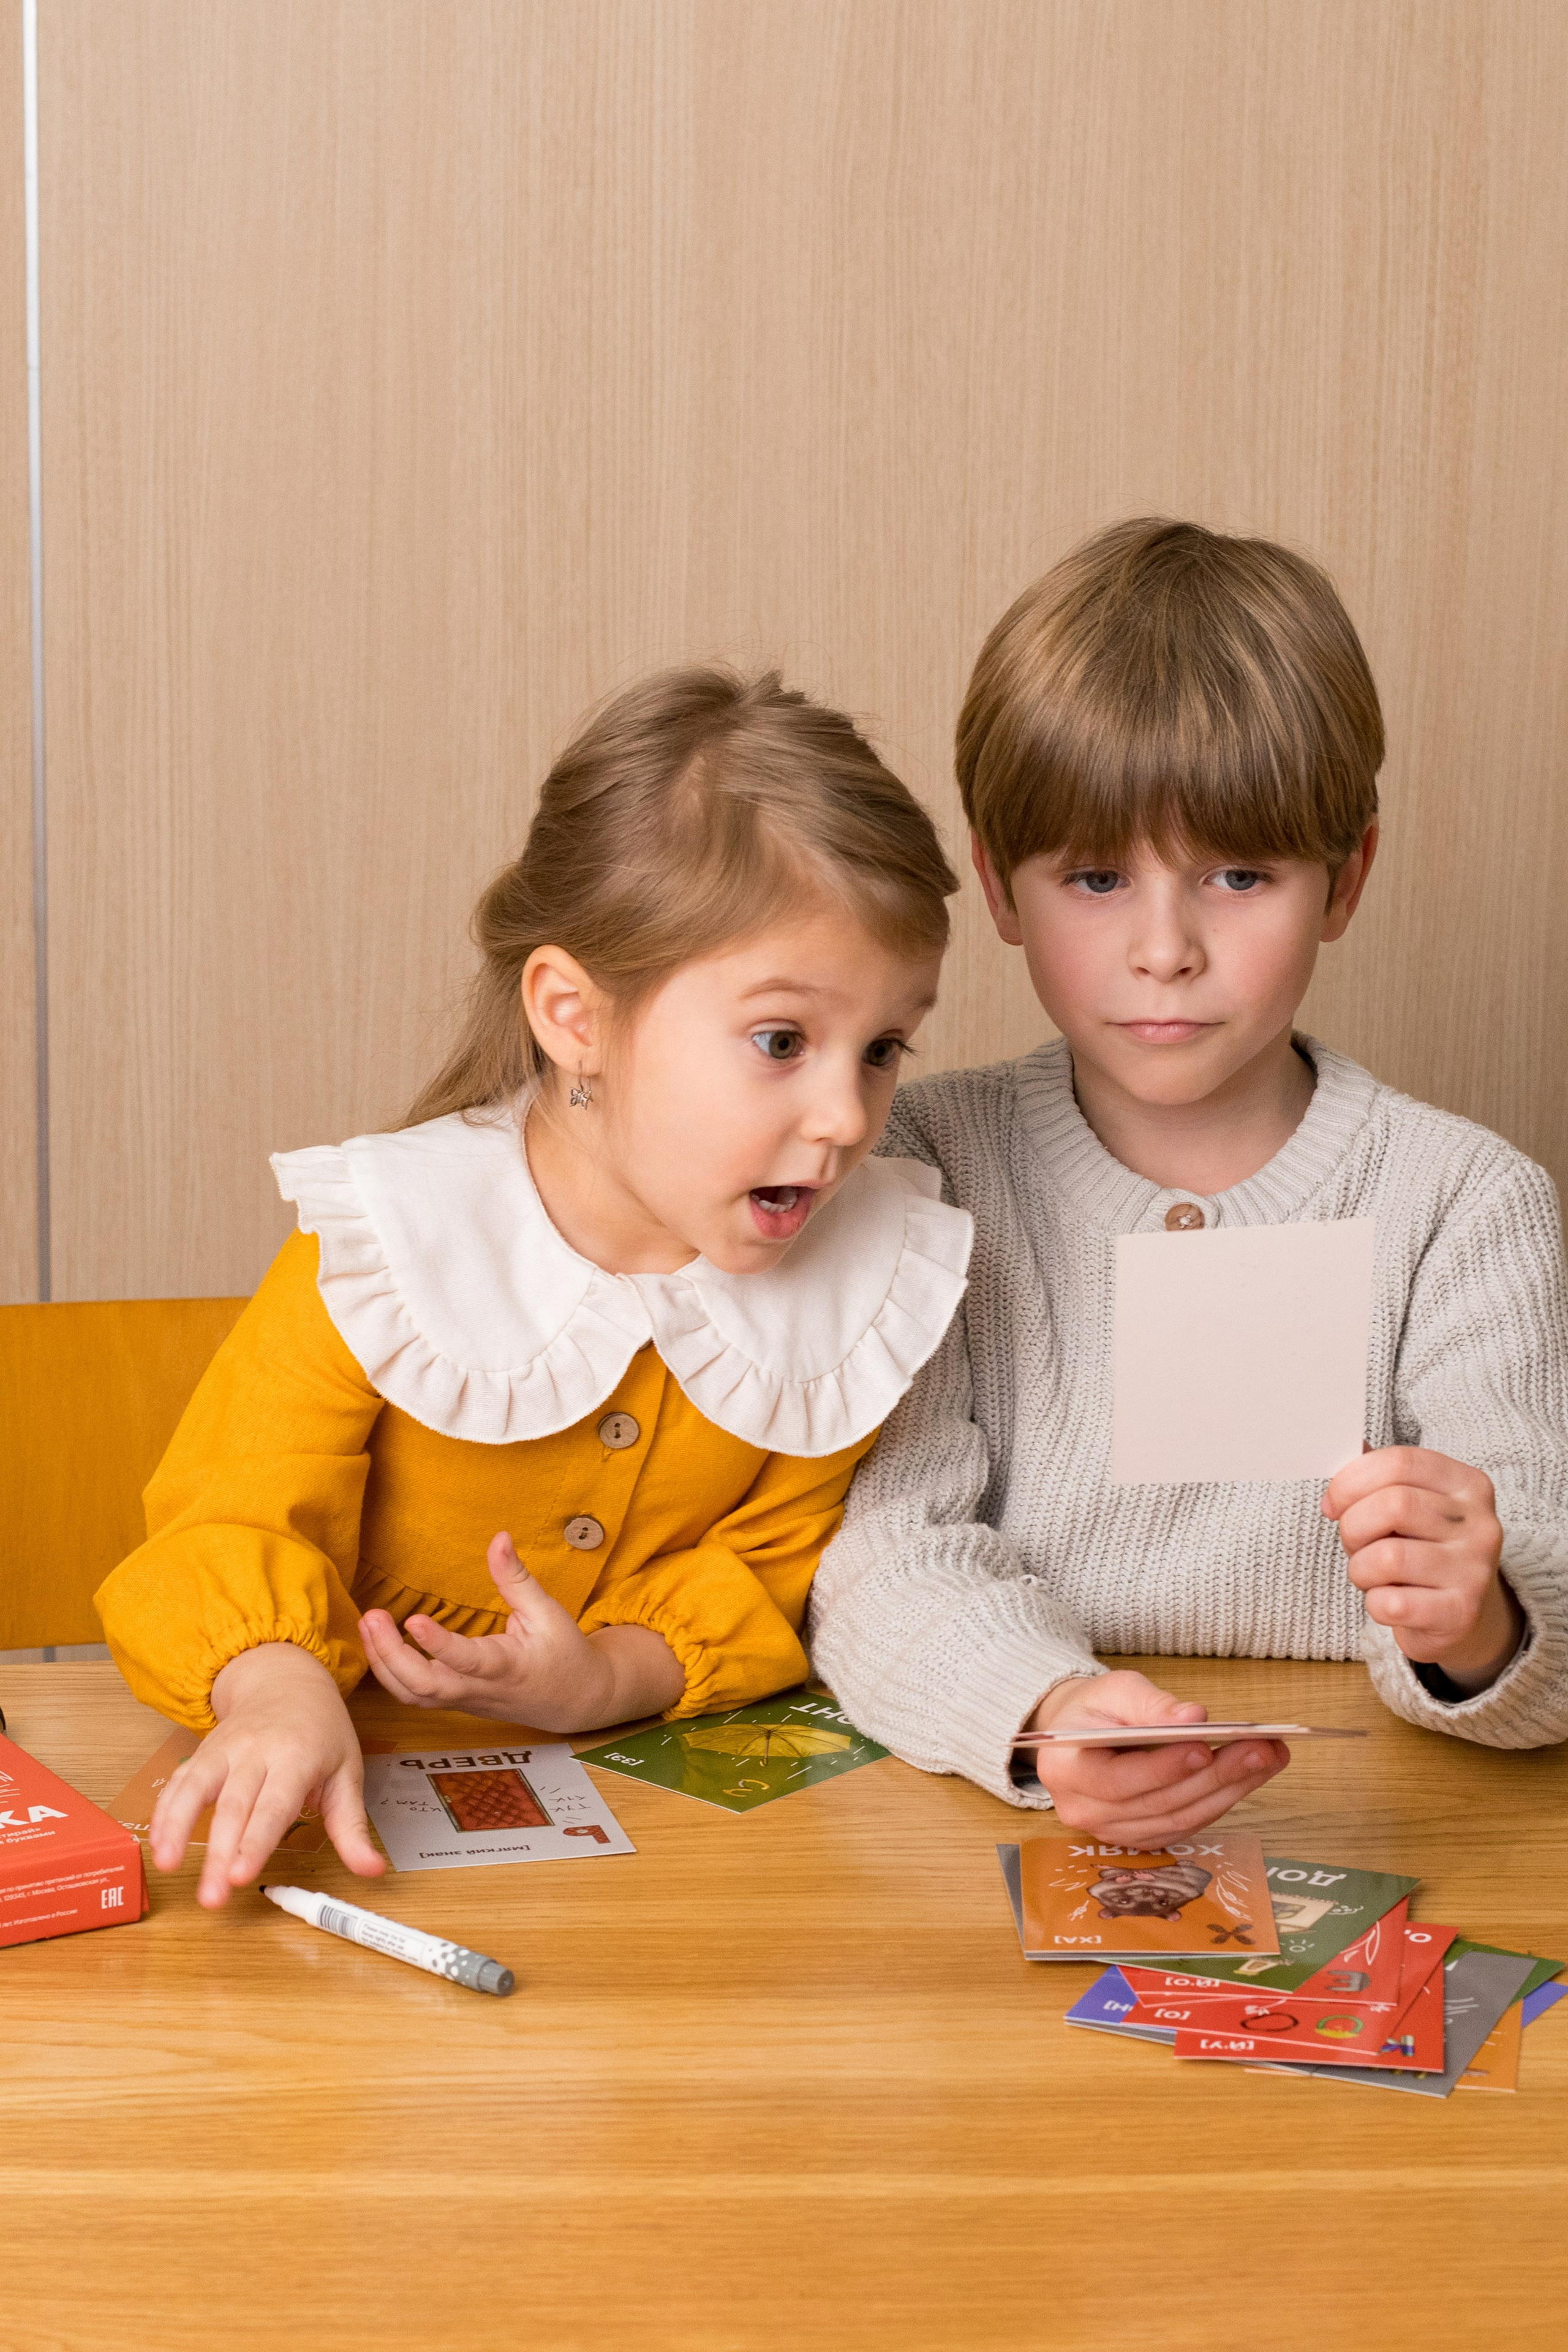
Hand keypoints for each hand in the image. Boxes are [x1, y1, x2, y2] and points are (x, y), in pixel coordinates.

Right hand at [149, 1642, 384, 1908]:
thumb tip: (373, 1871)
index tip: (239, 1876)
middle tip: (211, 1899)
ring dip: (176, 1827)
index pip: (274, 1806)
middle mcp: (255, 1752)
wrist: (285, 1678)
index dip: (256, 1841)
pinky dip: (164, 1811)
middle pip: (234, 1806)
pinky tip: (157, 1844)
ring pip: (195, 1789)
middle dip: (218, 1853)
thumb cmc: (321, 1732)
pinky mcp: (202, 1752)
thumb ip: (352, 1827)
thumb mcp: (347, 1772)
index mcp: (296, 1758)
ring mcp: (224, 1750)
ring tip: (166, 1866)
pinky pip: (178, 1781)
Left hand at [358, 1533, 685, 1730]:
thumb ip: (517, 1577)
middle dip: (391, 1656)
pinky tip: (377, 1643)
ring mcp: (463, 1700)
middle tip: (373, 1616)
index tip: (413, 1620)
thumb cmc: (563, 1653)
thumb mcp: (547, 1612)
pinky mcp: (454, 1702)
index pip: (467, 1660)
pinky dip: (389, 1673)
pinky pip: (414, 1695)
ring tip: (366, 1624)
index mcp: (506, 1666)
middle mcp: (479, 1689)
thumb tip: (499, 1537)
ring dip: (383, 1664)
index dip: (438, 1645)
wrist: (573, 1701)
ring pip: (414, 1696)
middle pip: (426, 1687)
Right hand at [1018, 1670, 1288, 1843]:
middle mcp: (1084, 1811)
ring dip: (1229, 1789)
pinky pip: (1186, 1825)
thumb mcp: (1114, 1689)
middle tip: (1260, 1748)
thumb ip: (1150, 1705)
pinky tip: (1249, 1775)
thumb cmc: (1095, 1708)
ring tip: (1267, 1757)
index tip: (1203, 1747)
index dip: (1162, 1768)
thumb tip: (1194, 1718)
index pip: (1117, 1780)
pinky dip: (1221, 1800)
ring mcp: (1113, 1831)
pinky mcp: (1141, 1837)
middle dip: (1214, 1775)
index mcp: (1065, 1771)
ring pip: (1179, 1818)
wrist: (1081, 1734)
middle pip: (1158, 1803)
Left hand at [1323, 1445, 1522, 1692]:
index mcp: (1468, 1484)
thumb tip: (1345, 1444)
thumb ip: (1380, 1475)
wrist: (1459, 1614)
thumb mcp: (1411, 1504)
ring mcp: (1475, 1570)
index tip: (1333, 1503)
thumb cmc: (1422, 1549)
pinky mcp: (1461, 1613)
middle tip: (1353, 1542)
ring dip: (1360, 1569)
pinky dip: (1374, 1603)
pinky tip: (1388, 1601)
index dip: (1351, 1481)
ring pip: (1387, 1557)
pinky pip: (1391, 1603)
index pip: (1400, 1462)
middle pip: (1393, 1505)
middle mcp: (1480, 1524)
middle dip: (1353, 1526)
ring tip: (1371, 1574)